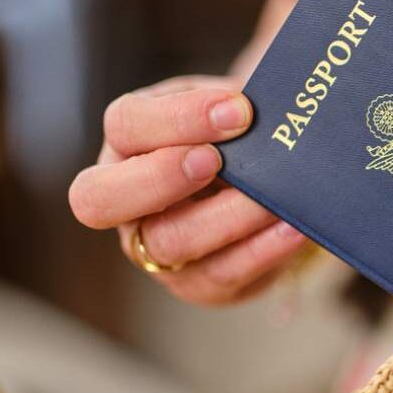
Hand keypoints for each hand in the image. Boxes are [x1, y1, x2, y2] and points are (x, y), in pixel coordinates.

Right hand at [69, 75, 307, 304]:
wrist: (266, 187)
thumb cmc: (236, 139)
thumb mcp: (223, 111)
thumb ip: (226, 108)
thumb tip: (251, 108)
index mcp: (127, 144)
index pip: (124, 124)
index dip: (176, 118)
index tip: (236, 110)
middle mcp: (125, 202)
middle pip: (100, 199)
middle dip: (160, 177)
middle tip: (216, 160)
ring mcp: (154, 250)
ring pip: (169, 241)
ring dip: (227, 217)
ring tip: (274, 200)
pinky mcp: (198, 284)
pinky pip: (223, 274)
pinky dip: (262, 250)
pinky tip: (292, 228)